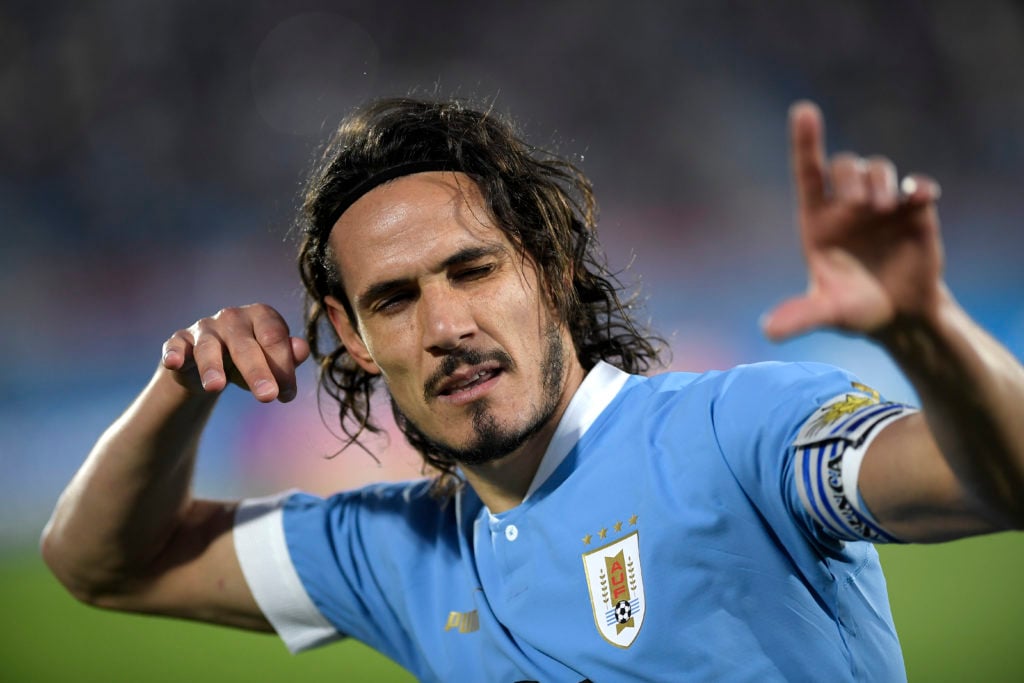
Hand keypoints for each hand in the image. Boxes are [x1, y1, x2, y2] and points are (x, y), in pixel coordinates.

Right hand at [161, 304, 310, 402]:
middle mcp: (233, 317)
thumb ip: (288, 357)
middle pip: (246, 345)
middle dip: (258, 372)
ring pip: (209, 347)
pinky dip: (173, 353)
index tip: (287, 395)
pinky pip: (176, 346)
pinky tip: (173, 363)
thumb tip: (301, 349)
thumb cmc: (252, 360)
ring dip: (212, 366)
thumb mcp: (272, 362)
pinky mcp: (180, 341)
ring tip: (216, 387)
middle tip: (268, 397)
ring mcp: (204, 327)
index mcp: (261, 316)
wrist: (213, 365)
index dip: (283, 367)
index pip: (274, 338)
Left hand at [762, 101, 945, 341]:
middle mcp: (847, 206)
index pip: (807, 172)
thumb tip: (768, 332)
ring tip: (883, 208)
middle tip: (860, 204)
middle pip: (845, 165)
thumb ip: (801, 316)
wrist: (900, 316)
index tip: (803, 110)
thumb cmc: (855, 310)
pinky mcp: (914, 212)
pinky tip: (918, 198)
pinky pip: (917, 186)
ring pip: (879, 169)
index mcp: (817, 220)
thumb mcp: (828, 313)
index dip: (805, 140)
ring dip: (880, 181)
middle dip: (851, 174)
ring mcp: (882, 205)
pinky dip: (918, 187)